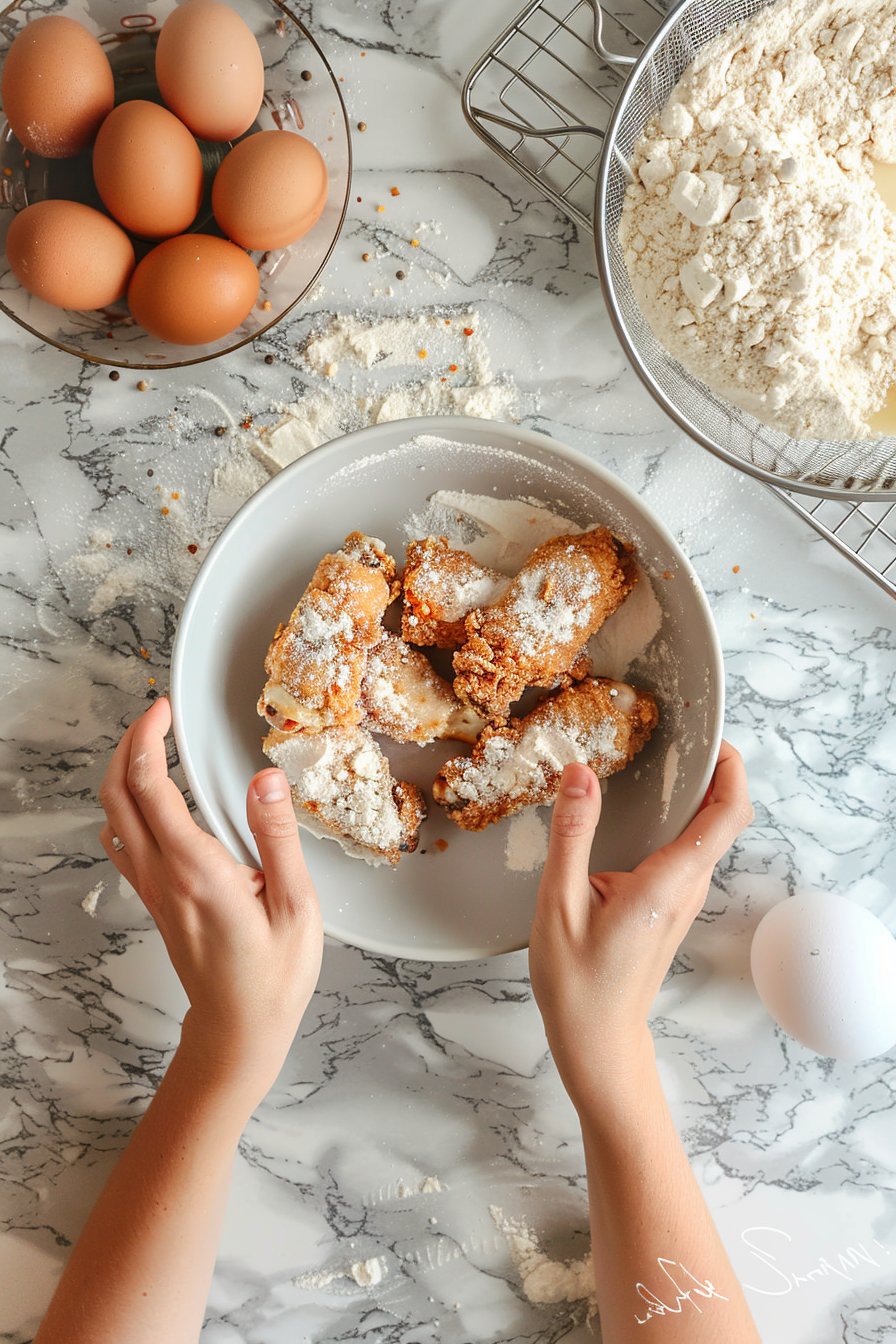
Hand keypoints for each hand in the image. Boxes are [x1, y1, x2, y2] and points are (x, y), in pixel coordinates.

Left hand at [99, 697, 322, 1110]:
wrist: (239, 1030)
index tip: (164, 709)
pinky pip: (123, 843)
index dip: (148, 739)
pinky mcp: (155, 901)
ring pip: (112, 818)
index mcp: (196, 869)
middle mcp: (163, 876)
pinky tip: (152, 802)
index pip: (150, 787)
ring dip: (121, 775)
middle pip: (116, 795)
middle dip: (126, 745)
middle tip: (154, 717)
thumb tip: (265, 779)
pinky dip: (126, 808)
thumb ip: (276, 837)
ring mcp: (153, 890)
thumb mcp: (295, 905)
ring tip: (152, 748)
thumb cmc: (273, 975)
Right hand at [529, 741, 751, 1112]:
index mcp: (668, 882)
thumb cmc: (576, 982)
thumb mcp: (560, 903)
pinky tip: (644, 808)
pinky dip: (681, 820)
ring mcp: (683, 900)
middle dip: (716, 771)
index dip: (732, 769)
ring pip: (708, 835)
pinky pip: (688, 852)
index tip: (713, 736)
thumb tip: (580, 774)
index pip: (725, 815)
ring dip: (698, 795)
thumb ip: (573, 835)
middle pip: (724, 818)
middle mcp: (687, 888)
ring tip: (661, 761)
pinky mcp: (670, 907)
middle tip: (680, 737)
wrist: (596, 1039)